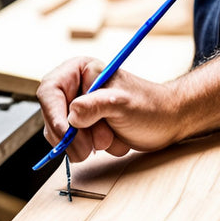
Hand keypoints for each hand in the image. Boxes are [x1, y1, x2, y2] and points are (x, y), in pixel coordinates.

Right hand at [36, 56, 181, 162]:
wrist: (169, 121)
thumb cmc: (150, 106)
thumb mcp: (122, 104)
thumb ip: (95, 107)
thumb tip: (71, 116)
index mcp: (81, 71)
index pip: (51, 90)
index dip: (53, 113)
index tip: (65, 131)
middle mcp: (76, 88)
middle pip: (53, 116)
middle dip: (73, 135)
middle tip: (92, 146)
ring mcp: (79, 109)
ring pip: (61, 134)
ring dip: (85, 144)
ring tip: (110, 138)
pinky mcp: (84, 127)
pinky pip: (73, 144)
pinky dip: (92, 149)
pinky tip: (112, 141)